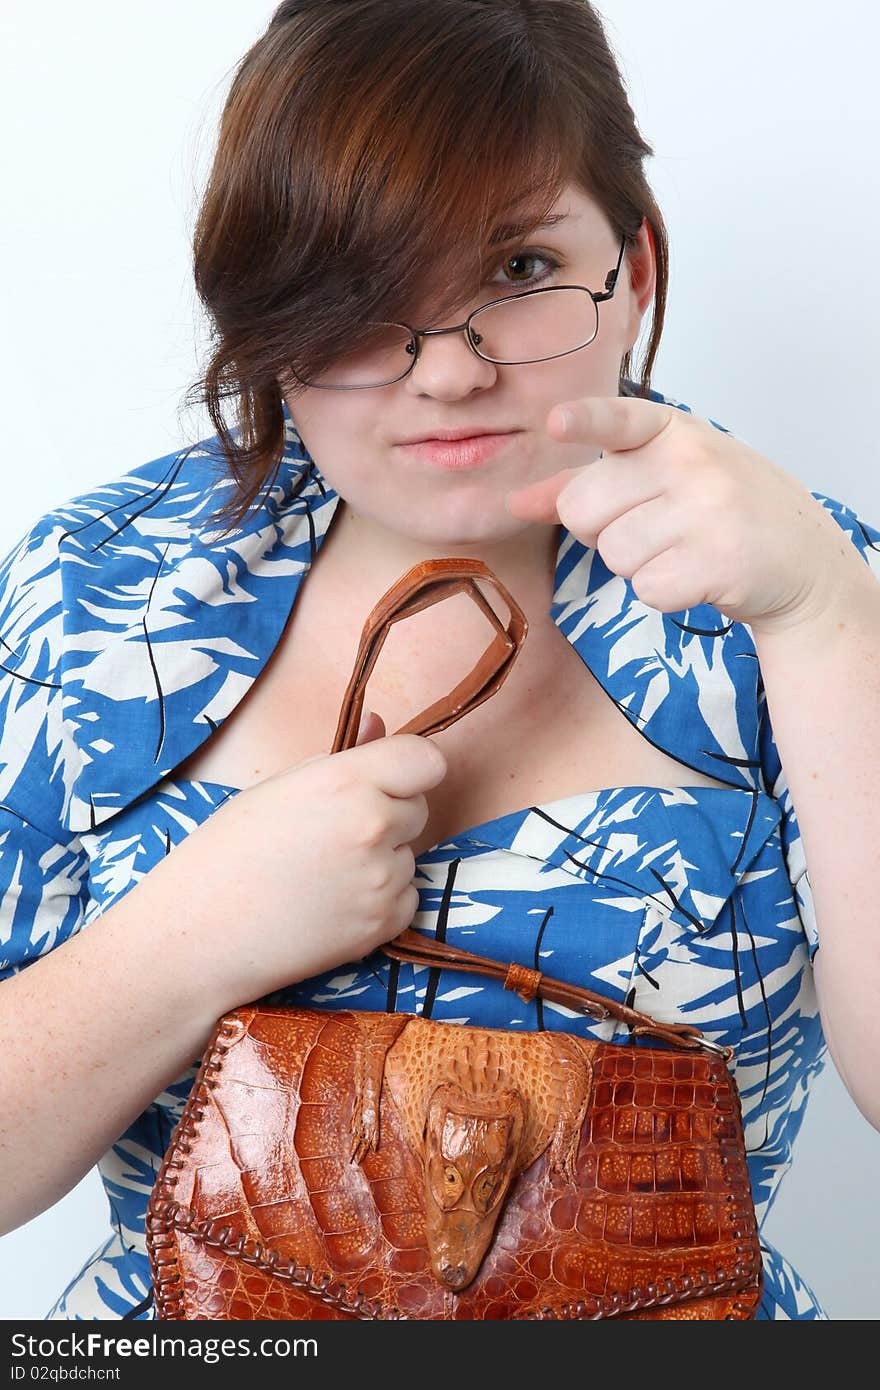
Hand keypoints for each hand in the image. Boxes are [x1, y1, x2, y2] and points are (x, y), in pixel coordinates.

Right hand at [170, 711, 446, 1010]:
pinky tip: (332, 903)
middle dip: (390, 815)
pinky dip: (381, 900)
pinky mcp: (382, 925)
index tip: (390, 781)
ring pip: (409, 855)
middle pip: (419, 808)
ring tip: (324, 874)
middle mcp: (373, 826)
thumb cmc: (227, 852)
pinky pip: (406, 898)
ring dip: (382, 860)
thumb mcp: (278, 788)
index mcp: (345, 782)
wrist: (199, 933)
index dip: (410, 770)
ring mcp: (381, 879)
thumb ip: (342, 757)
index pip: (427, 761)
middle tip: (335, 833)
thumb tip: (383, 726)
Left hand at [505, 395, 856, 632]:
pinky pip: (647, 588)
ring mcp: (709, 509)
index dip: (585, 421)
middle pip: (585, 507)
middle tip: (652, 527)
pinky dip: (663, 593)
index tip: (556, 422)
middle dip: (601, 531)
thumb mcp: (663, 476)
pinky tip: (697, 574)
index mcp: (674, 430)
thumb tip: (518, 502)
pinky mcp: (719, 560)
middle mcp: (692, 461)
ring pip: (614, 554)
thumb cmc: (721, 511)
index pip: (620, 419)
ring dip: (637, 566)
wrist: (802, 561)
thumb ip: (588, 483)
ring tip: (682, 550)